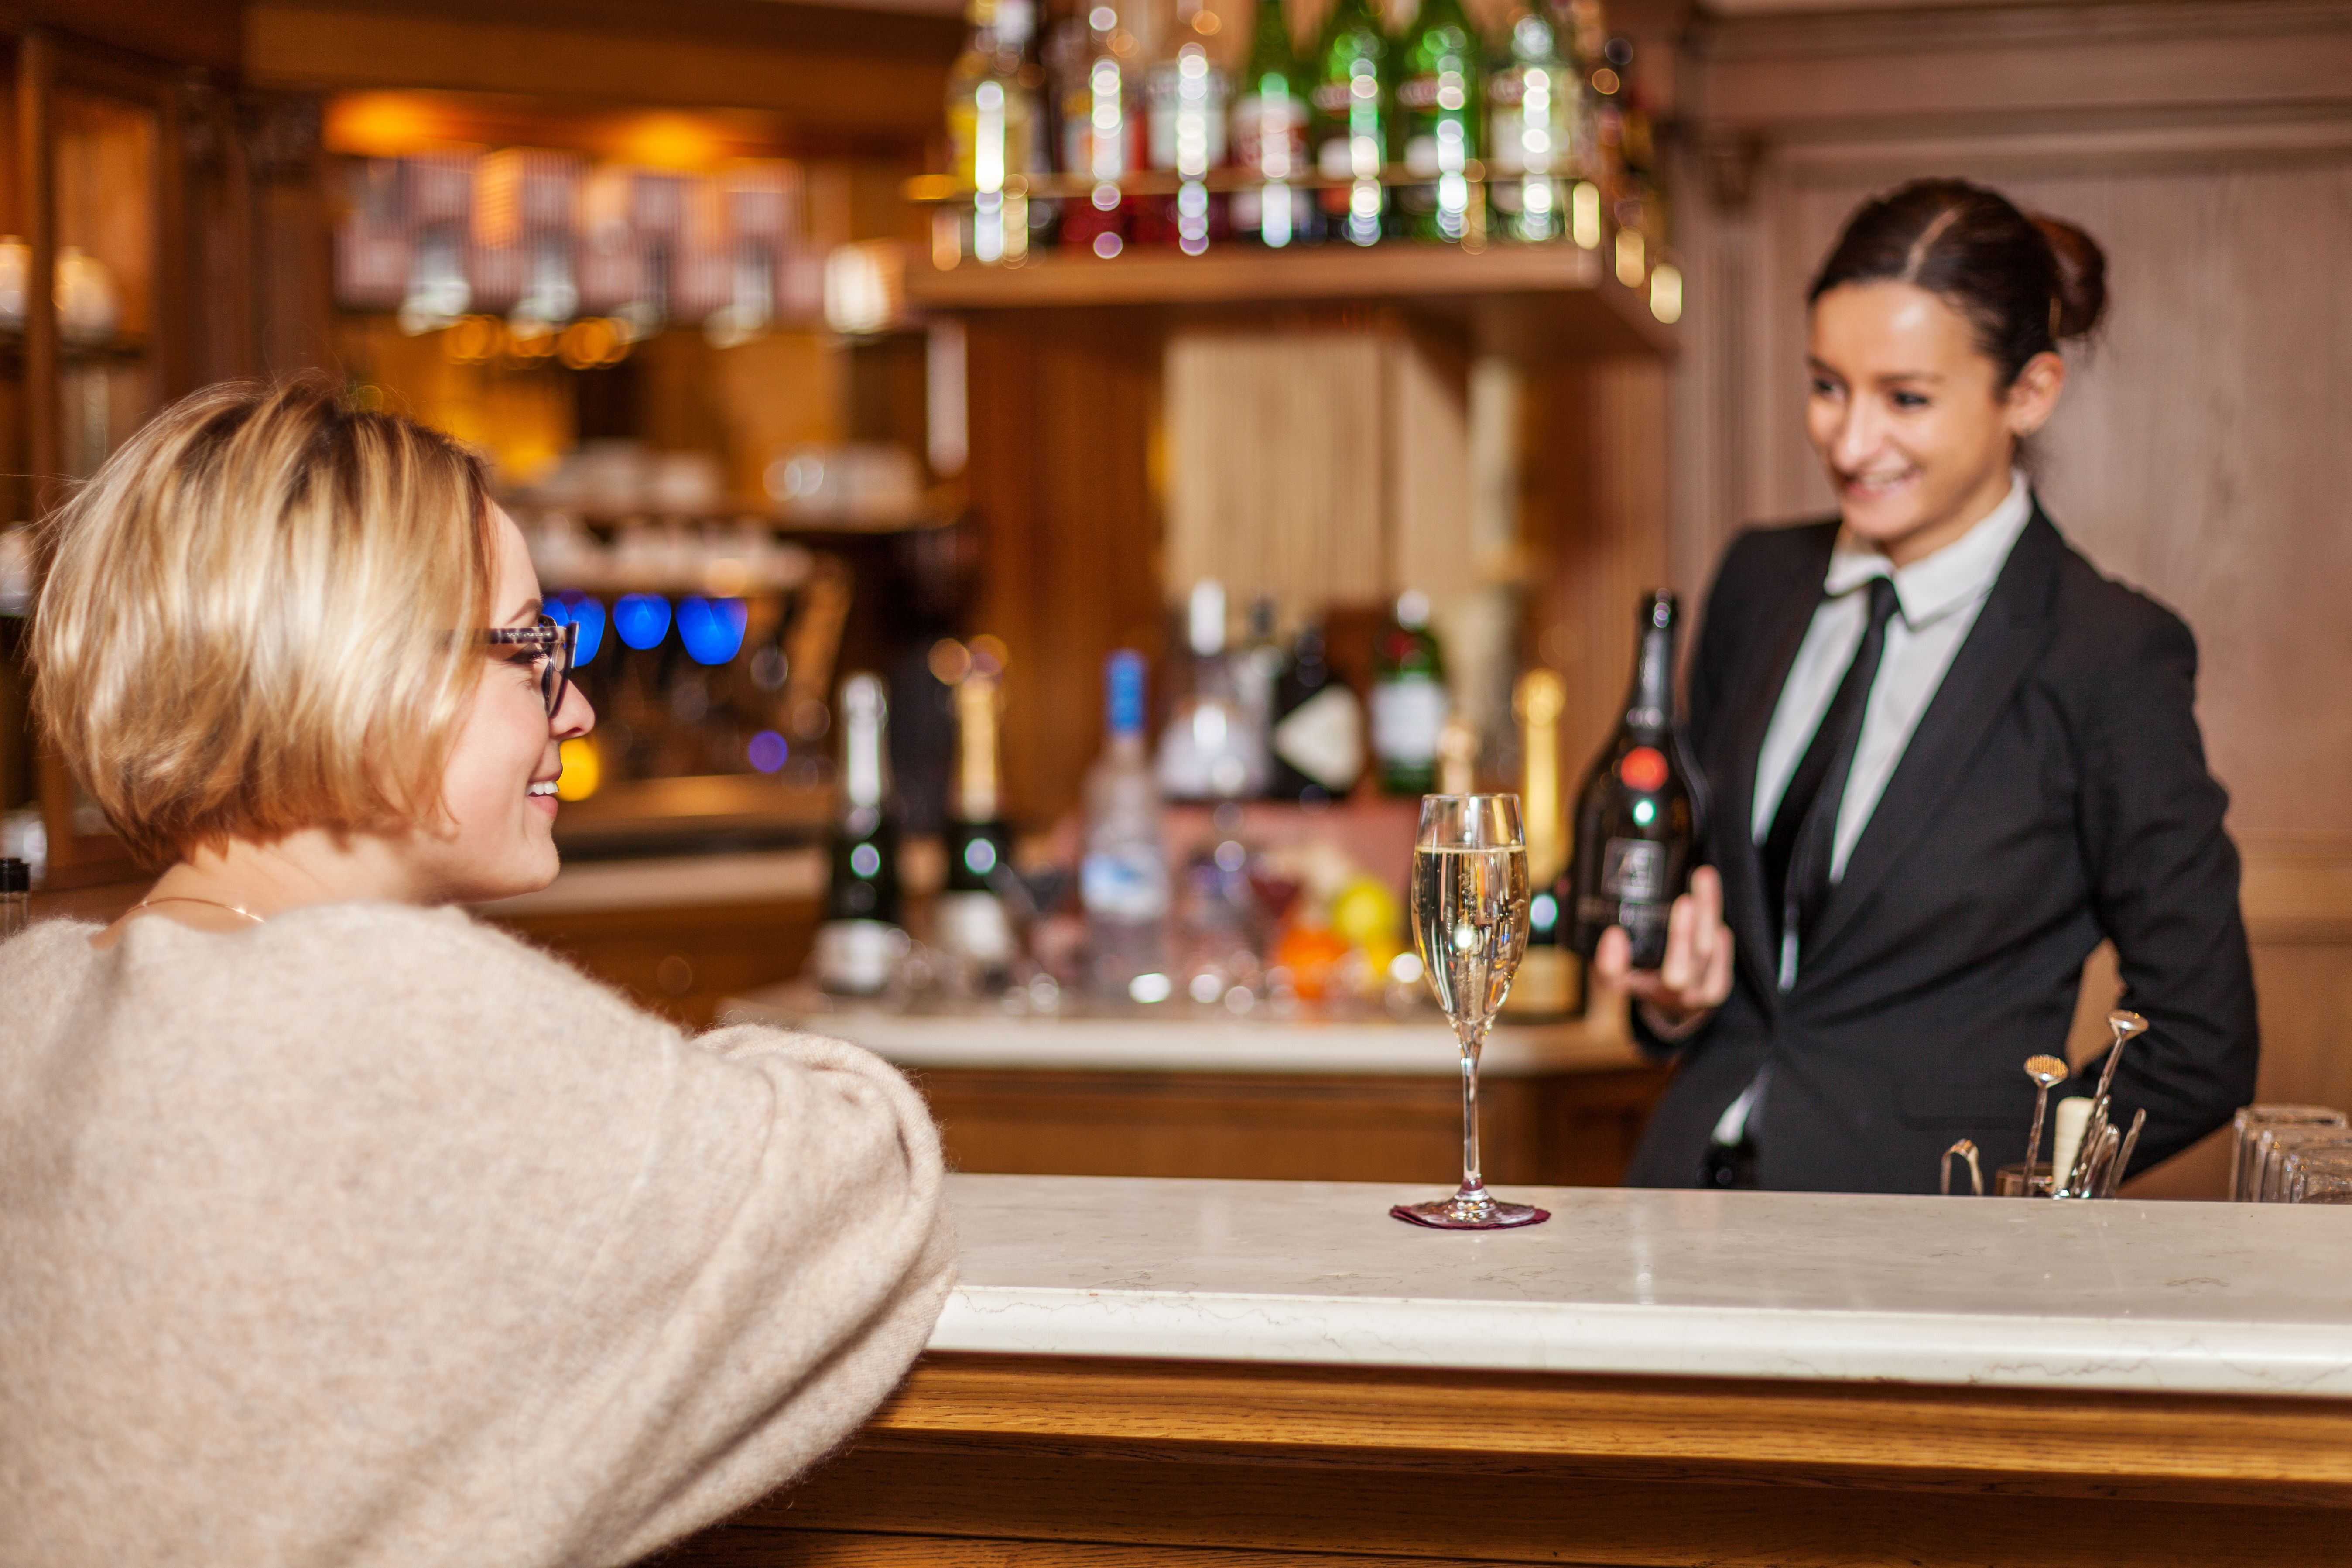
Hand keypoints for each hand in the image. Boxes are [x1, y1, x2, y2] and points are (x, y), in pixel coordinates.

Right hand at [1589, 865, 1734, 1035]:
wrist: (1671, 1001)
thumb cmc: (1637, 966)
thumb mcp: (1610, 949)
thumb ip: (1589, 919)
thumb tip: (1568, 884)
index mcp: (1626, 985)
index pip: (1613, 980)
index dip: (1612, 962)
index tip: (1613, 934)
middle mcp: (1658, 994)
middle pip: (1675, 976)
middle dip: (1681, 939)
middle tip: (1683, 901)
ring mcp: (1691, 995)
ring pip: (1705, 960)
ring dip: (1708, 918)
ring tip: (1704, 878)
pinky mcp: (1715, 990)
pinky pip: (1722, 964)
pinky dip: (1721, 936)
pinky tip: (1715, 907)